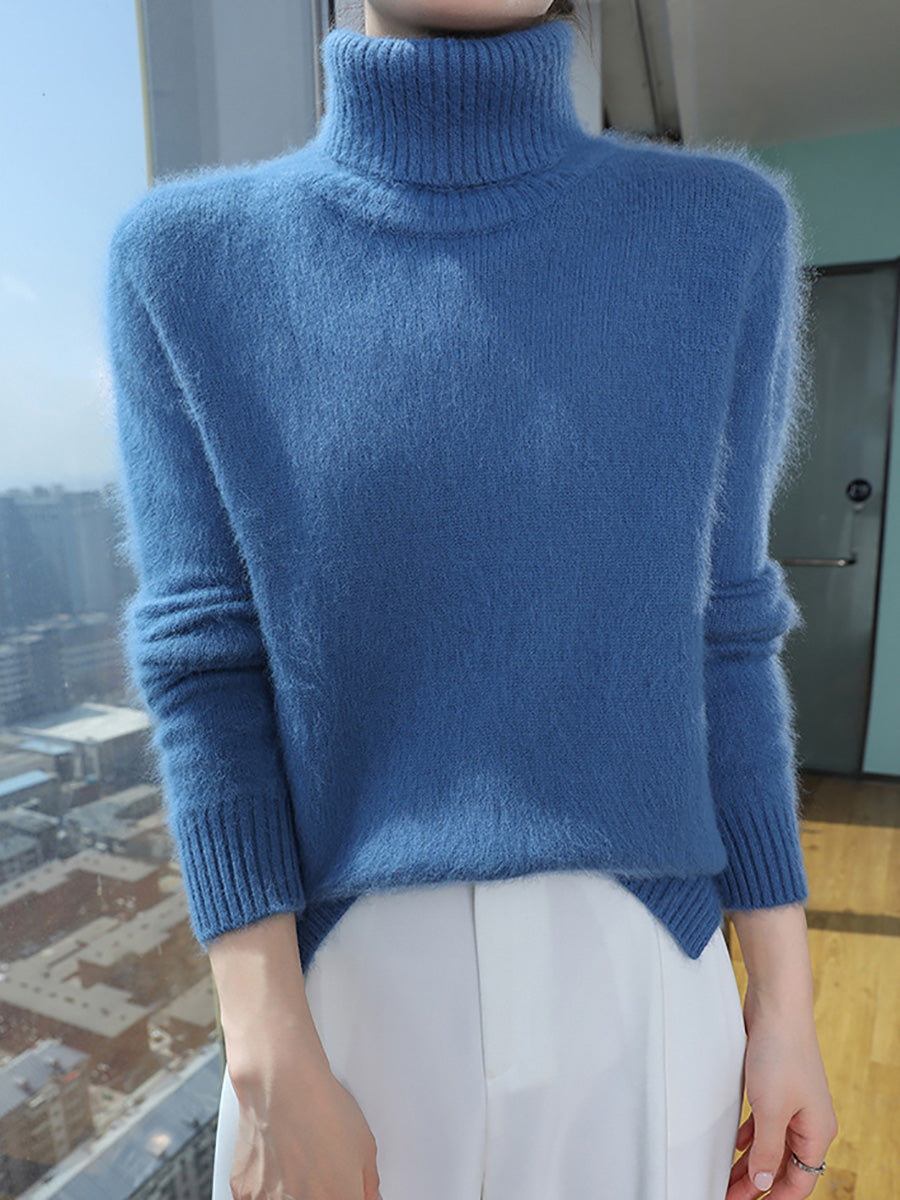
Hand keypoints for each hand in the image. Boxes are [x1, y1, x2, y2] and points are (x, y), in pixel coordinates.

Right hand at [226, 1035, 381, 1199]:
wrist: (282, 1082)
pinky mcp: (245, 1193)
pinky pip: (259, 1197)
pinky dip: (268, 1186)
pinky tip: (277, 1160)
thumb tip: (369, 1197)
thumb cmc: (322, 1108)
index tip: (344, 1187)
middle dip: (320, 1193)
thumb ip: (368, 1184)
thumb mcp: (365, 1146)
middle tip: (319, 1172)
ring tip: (296, 1162)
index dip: (345, 1193)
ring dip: (292, 1192)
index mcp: (337, 1199)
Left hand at [726, 981, 837, 1197]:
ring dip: (750, 1163)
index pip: (799, 1181)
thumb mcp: (770, 1109)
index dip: (773, 1198)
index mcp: (817, 1131)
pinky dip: (749, 1137)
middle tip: (727, 1196)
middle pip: (784, 1165)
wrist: (777, 1004)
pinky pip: (763, 1122)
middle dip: (757, 1184)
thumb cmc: (779, 1053)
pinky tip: (734, 1146)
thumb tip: (763, 1182)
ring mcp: (792, 1102)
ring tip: (725, 1180)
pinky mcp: (775, 1085)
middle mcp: (808, 1120)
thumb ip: (766, 1149)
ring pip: (771, 1145)